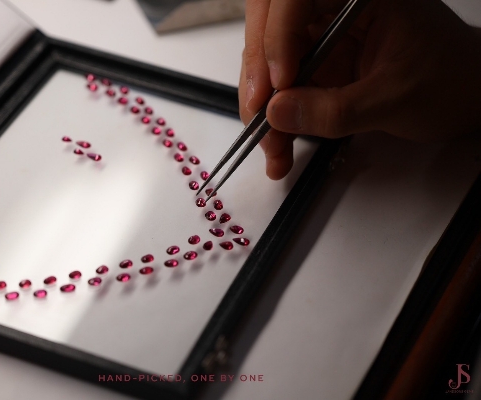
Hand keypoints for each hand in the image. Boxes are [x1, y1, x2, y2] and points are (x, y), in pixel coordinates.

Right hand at [239, 0, 480, 179]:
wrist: (465, 97)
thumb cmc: (451, 80)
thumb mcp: (396, 98)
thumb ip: (337, 109)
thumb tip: (279, 113)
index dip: (278, 34)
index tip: (279, 80)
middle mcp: (334, 7)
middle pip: (269, 24)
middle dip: (257, 70)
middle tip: (258, 112)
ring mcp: (321, 36)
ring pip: (266, 59)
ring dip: (260, 105)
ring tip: (272, 147)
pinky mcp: (315, 65)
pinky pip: (280, 88)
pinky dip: (274, 120)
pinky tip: (278, 147)